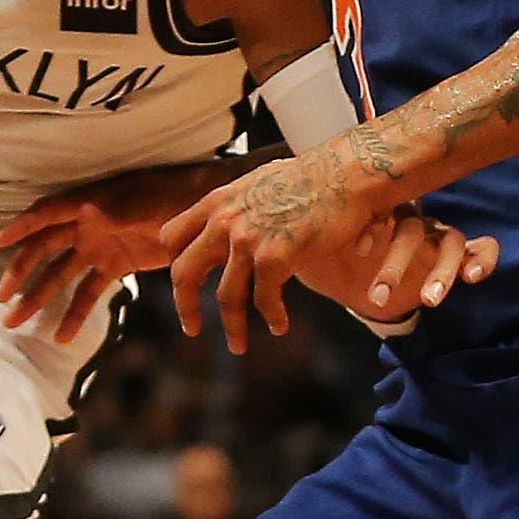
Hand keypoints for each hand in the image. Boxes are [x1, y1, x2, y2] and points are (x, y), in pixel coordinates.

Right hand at [0, 163, 224, 343]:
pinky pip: (88, 292)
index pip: (47, 214)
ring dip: (38, 297)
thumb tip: (89, 213)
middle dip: (21, 272)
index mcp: (87, 203)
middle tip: (1, 297)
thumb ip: (115, 213)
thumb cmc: (169, 196)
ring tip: (16, 322)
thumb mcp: (141, 203)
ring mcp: (98, 246)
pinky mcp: (114, 265)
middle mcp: (85, 224)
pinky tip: (61, 337)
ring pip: (60, 275)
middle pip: (44, 249)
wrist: (200, 207)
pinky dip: (75, 314)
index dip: (22, 227)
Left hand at [157, 148, 389, 354]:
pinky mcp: (274, 257)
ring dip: (232, 327)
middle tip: (192, 327)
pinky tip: (278, 325)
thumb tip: (231, 216)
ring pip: (226, 297)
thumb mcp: (259, 181)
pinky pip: (264, 300)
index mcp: (218, 201)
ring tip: (238, 345)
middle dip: (185, 307)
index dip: (174, 261)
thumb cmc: (313, 175)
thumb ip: (238, 204)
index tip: (184, 281)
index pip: (172, 236)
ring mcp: (247, 240)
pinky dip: (272, 317)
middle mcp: (224, 221)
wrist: (347, 173)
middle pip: (184, 273)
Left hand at [299, 208, 499, 325]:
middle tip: (377, 295)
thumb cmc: (333, 258)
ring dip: (440, 271)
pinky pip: (482, 248)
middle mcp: (408, 217)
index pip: (379, 209)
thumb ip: (290, 245)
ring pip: (447, 241)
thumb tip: (246, 245)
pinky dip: (482, 259)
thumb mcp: (311, 250)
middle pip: (410, 228)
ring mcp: (436, 233)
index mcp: (374, 212)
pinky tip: (474, 278)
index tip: (355, 251)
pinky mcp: (460, 253)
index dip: (370, 228)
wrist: (361, 279)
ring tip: (428, 301)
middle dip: (397, 263)